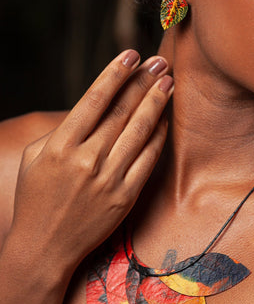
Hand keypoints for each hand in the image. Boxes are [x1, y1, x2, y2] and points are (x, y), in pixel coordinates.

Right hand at [10, 50, 172, 269]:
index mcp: (60, 146)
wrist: (44, 247)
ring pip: (139, 131)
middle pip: (122, 112)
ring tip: (168, 82)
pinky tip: (165, 118)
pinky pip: (148, 159)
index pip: (93, 100)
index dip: (115, 74)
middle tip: (159, 62)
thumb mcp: (35, 158)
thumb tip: (95, 109)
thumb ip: (63, 131)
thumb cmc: (36, 198)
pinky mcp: (126, 196)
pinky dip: (158, 136)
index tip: (131, 55)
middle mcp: (86, 160)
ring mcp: (109, 179)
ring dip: (156, 103)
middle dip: (143, 82)